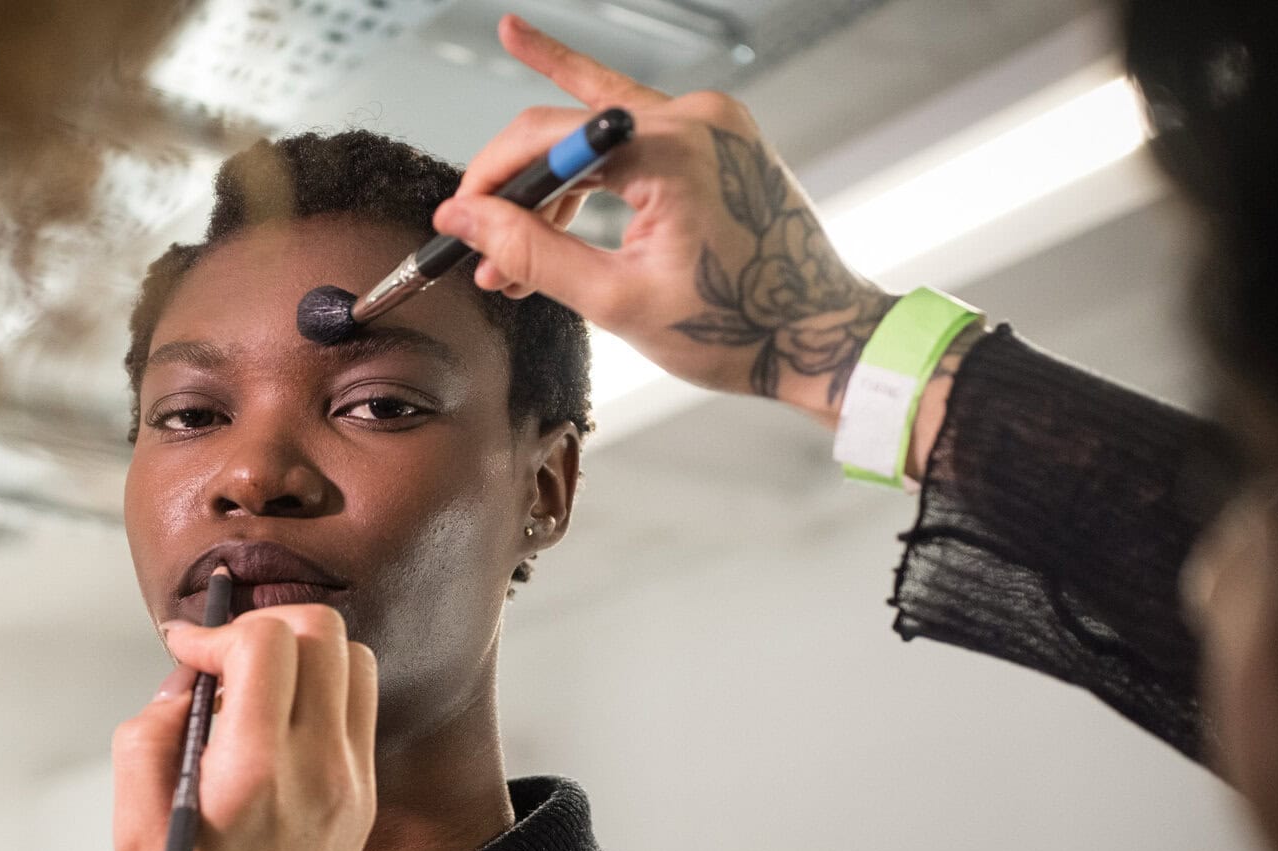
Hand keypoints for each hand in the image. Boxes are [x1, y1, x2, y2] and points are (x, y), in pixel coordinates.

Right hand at [113, 604, 379, 850]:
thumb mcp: (129, 836)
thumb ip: (146, 742)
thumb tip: (177, 687)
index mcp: (256, 774)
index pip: (265, 642)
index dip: (214, 630)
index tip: (182, 653)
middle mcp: (318, 771)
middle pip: (321, 632)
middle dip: (260, 627)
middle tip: (215, 666)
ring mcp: (352, 786)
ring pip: (352, 662)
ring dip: (298, 655)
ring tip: (247, 693)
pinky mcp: (364, 803)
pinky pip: (356, 711)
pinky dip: (320, 693)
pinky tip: (273, 729)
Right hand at [432, 15, 892, 428]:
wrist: (818, 334)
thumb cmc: (740, 327)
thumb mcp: (617, 301)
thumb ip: (533, 253)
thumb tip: (467, 221)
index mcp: (674, 150)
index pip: (548, 138)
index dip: (490, 180)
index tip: (459, 219)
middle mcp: (695, 118)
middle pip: (567, 129)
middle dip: (516, 191)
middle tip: (480, 244)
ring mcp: (710, 123)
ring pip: (595, 134)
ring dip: (550, 189)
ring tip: (520, 254)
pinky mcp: (716, 137)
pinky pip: (632, 130)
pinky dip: (589, 157)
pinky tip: (540, 88)